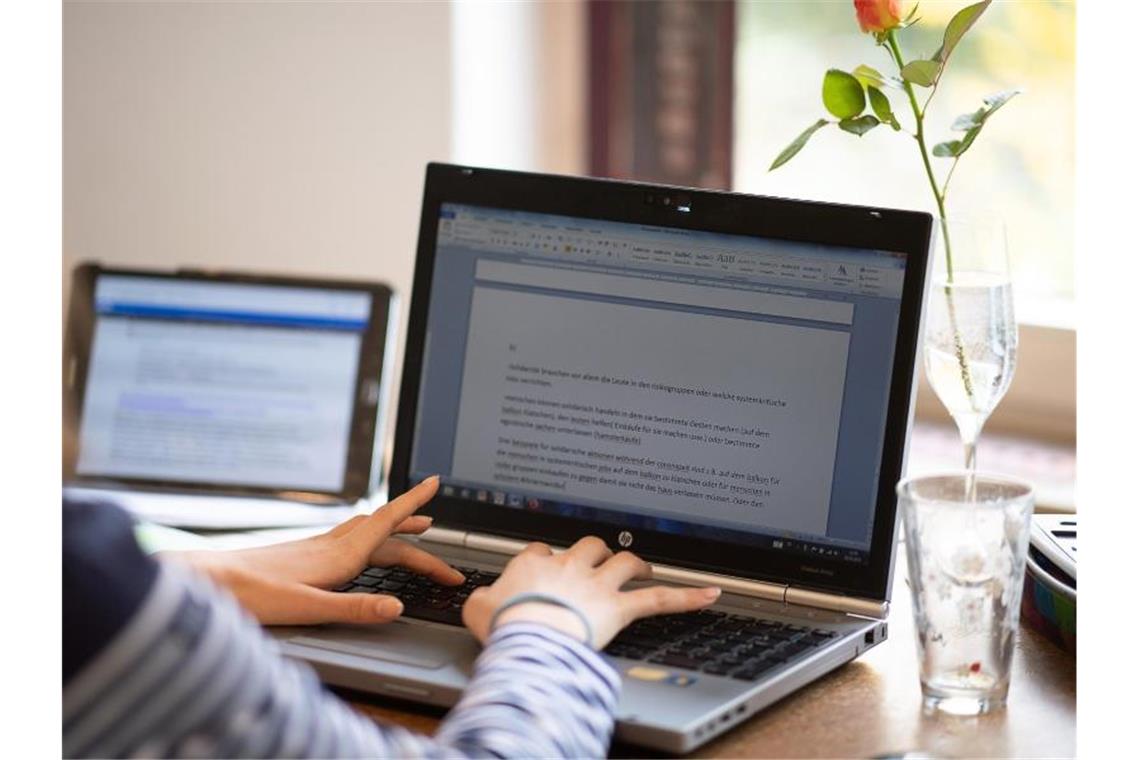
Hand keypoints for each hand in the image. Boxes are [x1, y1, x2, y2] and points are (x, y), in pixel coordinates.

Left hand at [163, 476, 462, 625]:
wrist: (207, 583)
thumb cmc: (251, 596)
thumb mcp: (308, 609)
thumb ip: (355, 608)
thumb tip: (397, 607)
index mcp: (339, 555)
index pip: (386, 522)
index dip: (413, 503)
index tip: (434, 483)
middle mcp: (331, 546)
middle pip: (384, 531)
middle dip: (415, 528)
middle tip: (441, 532)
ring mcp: (316, 549)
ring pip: (365, 531)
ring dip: (393, 528)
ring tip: (413, 529)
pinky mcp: (303, 557)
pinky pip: (348, 539)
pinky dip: (369, 536)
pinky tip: (360, 546)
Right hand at [462, 536, 720, 648]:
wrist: (527, 635)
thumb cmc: (502, 624)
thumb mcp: (477, 609)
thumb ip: (481, 600)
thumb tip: (480, 600)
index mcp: (535, 565)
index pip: (543, 552)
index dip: (547, 559)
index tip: (545, 567)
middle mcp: (569, 567)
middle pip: (588, 545)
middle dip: (597, 550)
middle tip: (602, 559)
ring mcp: (597, 586)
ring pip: (624, 562)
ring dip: (637, 564)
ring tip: (645, 569)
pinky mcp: (620, 608)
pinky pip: (660, 601)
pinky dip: (688, 597)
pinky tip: (711, 594)